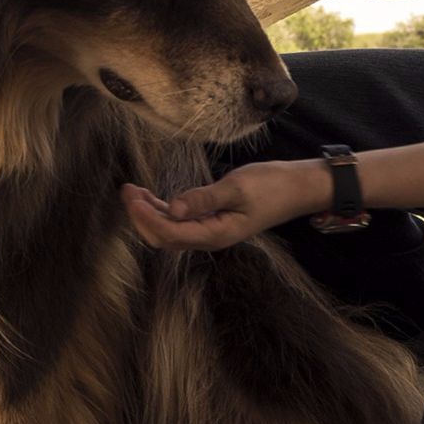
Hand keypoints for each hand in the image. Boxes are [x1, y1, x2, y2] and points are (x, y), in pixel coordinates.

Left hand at [120, 160, 332, 251]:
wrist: (296, 188)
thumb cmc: (271, 186)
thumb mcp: (236, 187)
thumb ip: (203, 199)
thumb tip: (173, 208)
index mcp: (216, 234)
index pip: (170, 233)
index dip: (146, 218)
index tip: (131, 197)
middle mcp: (210, 238)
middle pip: (165, 237)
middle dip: (141, 217)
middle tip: (127, 190)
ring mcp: (211, 231)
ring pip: (171, 229)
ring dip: (149, 213)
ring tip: (132, 190)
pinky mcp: (213, 221)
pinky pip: (181, 221)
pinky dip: (163, 210)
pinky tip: (151, 196)